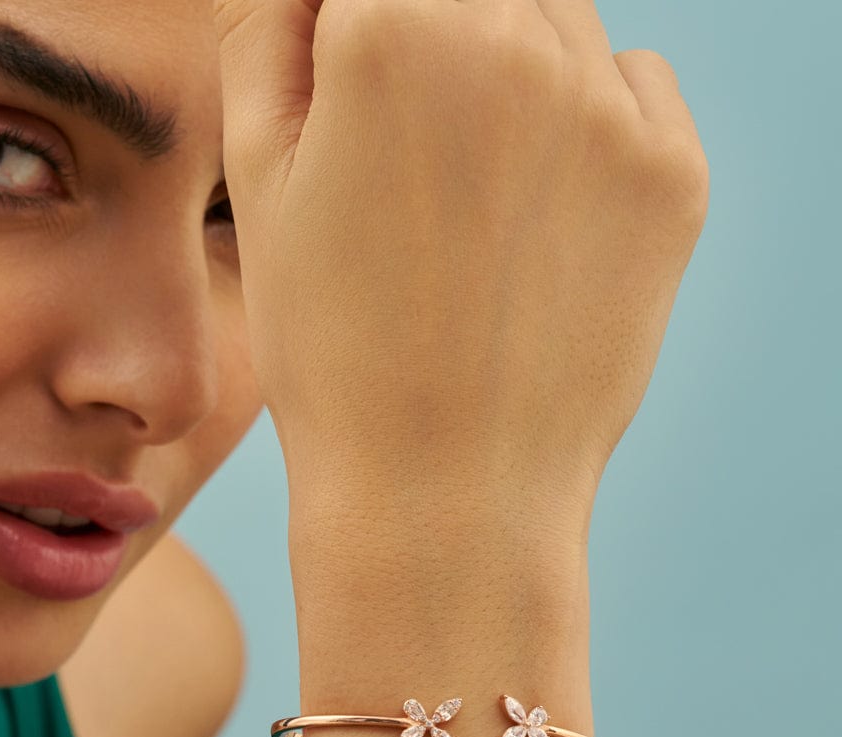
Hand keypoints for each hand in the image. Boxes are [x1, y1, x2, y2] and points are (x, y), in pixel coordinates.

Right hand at [213, 0, 709, 531]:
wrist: (443, 493)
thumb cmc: (333, 352)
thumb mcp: (259, 184)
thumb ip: (265, 29)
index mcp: (391, 30)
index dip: (353, 32)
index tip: (348, 95)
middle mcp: (515, 41)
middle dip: (429, 40)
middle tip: (402, 156)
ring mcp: (608, 108)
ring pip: (553, 19)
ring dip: (506, 71)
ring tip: (464, 201)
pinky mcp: (672, 175)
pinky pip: (629, 85)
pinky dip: (584, 121)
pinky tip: (531, 220)